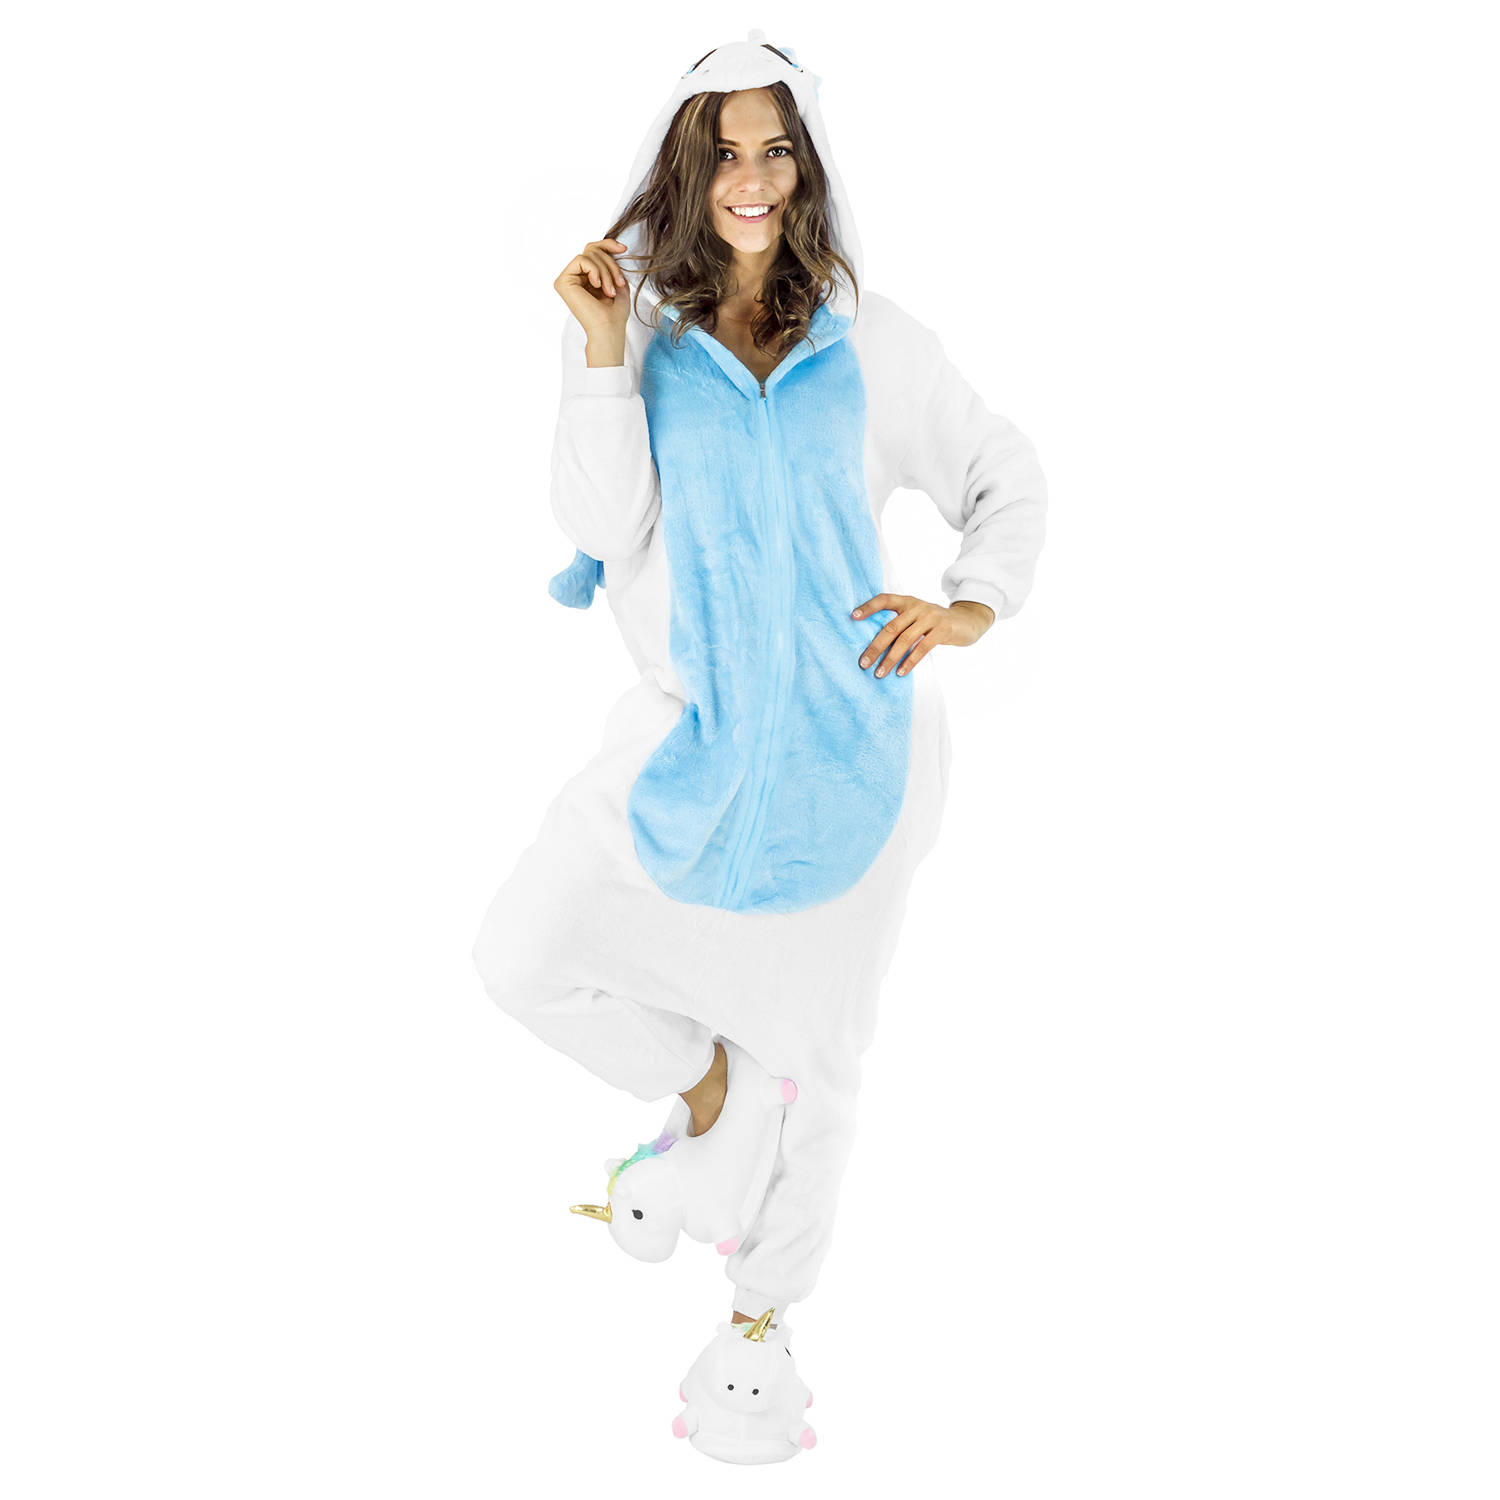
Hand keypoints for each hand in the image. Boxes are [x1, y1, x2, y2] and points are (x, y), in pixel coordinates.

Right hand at [554, 239, 631, 352]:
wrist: (609, 329)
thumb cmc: (615, 313)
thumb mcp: (617, 282)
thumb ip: (611, 264)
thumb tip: (613, 247)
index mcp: (586, 277)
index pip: (593, 250)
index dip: (608, 245)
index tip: (624, 249)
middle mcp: (574, 277)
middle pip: (592, 250)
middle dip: (610, 264)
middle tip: (619, 283)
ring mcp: (567, 279)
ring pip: (588, 254)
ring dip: (606, 271)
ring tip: (610, 290)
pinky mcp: (562, 281)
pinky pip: (581, 260)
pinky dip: (595, 270)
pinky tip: (598, 286)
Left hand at [851, 594, 994, 677]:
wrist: (967, 621)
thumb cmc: (934, 622)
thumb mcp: (917, 616)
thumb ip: (901, 622)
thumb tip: (874, 643)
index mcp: (908, 601)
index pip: (884, 600)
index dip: (868, 607)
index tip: (853, 617)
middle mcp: (917, 607)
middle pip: (891, 627)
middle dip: (875, 647)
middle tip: (863, 663)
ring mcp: (930, 618)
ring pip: (904, 640)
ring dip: (890, 659)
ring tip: (879, 673)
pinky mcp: (942, 630)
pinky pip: (922, 648)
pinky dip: (910, 662)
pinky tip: (901, 672)